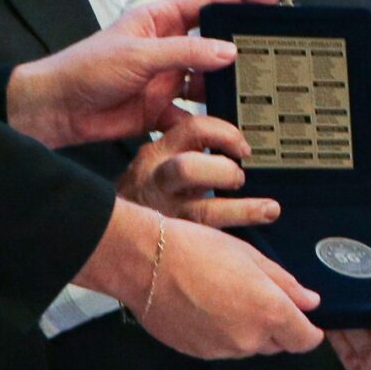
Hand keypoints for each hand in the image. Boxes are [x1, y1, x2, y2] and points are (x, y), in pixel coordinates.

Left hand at [4, 0, 279, 147]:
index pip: (206, 3)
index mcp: (158, 21)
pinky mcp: (159, 111)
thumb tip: (227, 51)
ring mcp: (164, 80)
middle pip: (212, 45)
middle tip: (272, 54)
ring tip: (254, 96)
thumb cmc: (86, 69)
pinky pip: (191, 118)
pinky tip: (224, 133)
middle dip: (240, 49)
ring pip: (206, 83)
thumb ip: (184, 52)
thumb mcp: (138, 55)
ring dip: (225, 91)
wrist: (57, 110)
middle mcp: (165, 48)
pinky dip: (206, 126)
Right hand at [74, 202, 321, 358]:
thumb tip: (310, 302)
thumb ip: (285, 283)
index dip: (309, 330)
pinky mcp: (197, 353)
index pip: (305, 340)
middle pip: (278, 344)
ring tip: (224, 295)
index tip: (305, 318)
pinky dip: (221, 332)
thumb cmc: (198, 249)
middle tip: (256, 294)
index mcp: (269, 312)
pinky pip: (221, 347)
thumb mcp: (249, 256)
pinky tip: (205, 307)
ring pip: (248, 346)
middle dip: (275, 325)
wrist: (145, 262)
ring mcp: (221, 350)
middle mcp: (248, 339)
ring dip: (246, 329)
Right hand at [118, 114, 281, 228]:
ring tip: (267, 209)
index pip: (193, 129)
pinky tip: (259, 229)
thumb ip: (185, 151)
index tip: (243, 145)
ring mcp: (165, 214)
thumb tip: (234, 144)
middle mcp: (158, 181)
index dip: (224, 132)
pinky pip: (208, 239)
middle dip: (224, 171)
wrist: (103, 232)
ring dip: (241, 210)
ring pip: (203, 212)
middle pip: (189, 169)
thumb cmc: (140, 196)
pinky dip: (238, 235)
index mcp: (156, 153)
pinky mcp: (172, 240)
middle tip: (240, 176)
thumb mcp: (155, 163)